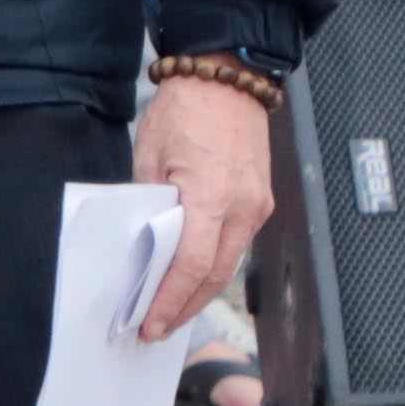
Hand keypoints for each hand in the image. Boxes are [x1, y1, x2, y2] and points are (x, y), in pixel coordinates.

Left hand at [131, 74, 276, 342]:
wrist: (227, 77)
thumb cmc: (184, 109)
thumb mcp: (149, 157)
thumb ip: (150, 204)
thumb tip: (142, 243)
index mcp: (210, 194)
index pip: (190, 264)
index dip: (169, 300)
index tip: (149, 323)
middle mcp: (243, 205)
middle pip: (215, 275)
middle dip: (185, 307)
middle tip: (156, 328)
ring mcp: (258, 204)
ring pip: (229, 264)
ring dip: (201, 291)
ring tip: (171, 310)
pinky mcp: (261, 199)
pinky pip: (237, 244)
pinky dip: (215, 265)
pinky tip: (194, 277)